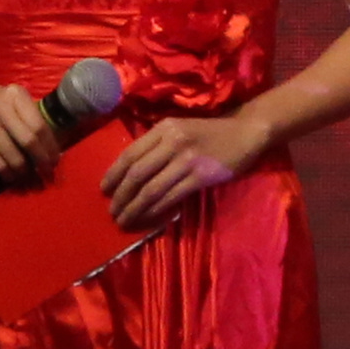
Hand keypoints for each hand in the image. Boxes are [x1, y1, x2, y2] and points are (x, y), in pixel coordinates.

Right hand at [0, 73, 55, 183]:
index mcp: (16, 95)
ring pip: (12, 154)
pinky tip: (12, 177)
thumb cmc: (0, 102)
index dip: (50, 146)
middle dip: (41, 159)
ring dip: (24, 170)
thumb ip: (33, 118)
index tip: (55, 160)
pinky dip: (6, 173)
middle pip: (28, 140)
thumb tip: (51, 150)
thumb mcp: (17, 100)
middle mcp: (0, 106)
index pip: (39, 125)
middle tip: (47, 171)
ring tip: (30, 177)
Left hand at [100, 114, 258, 230]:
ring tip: (125, 220)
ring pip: (152, 188)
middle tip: (112, 211)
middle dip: (121, 196)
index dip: (113, 173)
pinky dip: (157, 209)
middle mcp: (172, 142)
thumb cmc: (210, 133)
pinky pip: (172, 196)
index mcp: (163, 128)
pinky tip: (149, 218)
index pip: (130, 153)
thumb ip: (157, 145)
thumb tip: (131, 173)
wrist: (245, 132)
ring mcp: (187, 159)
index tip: (104, 189)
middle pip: (137, 173)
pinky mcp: (201, 176)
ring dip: (135, 207)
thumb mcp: (180, 129)